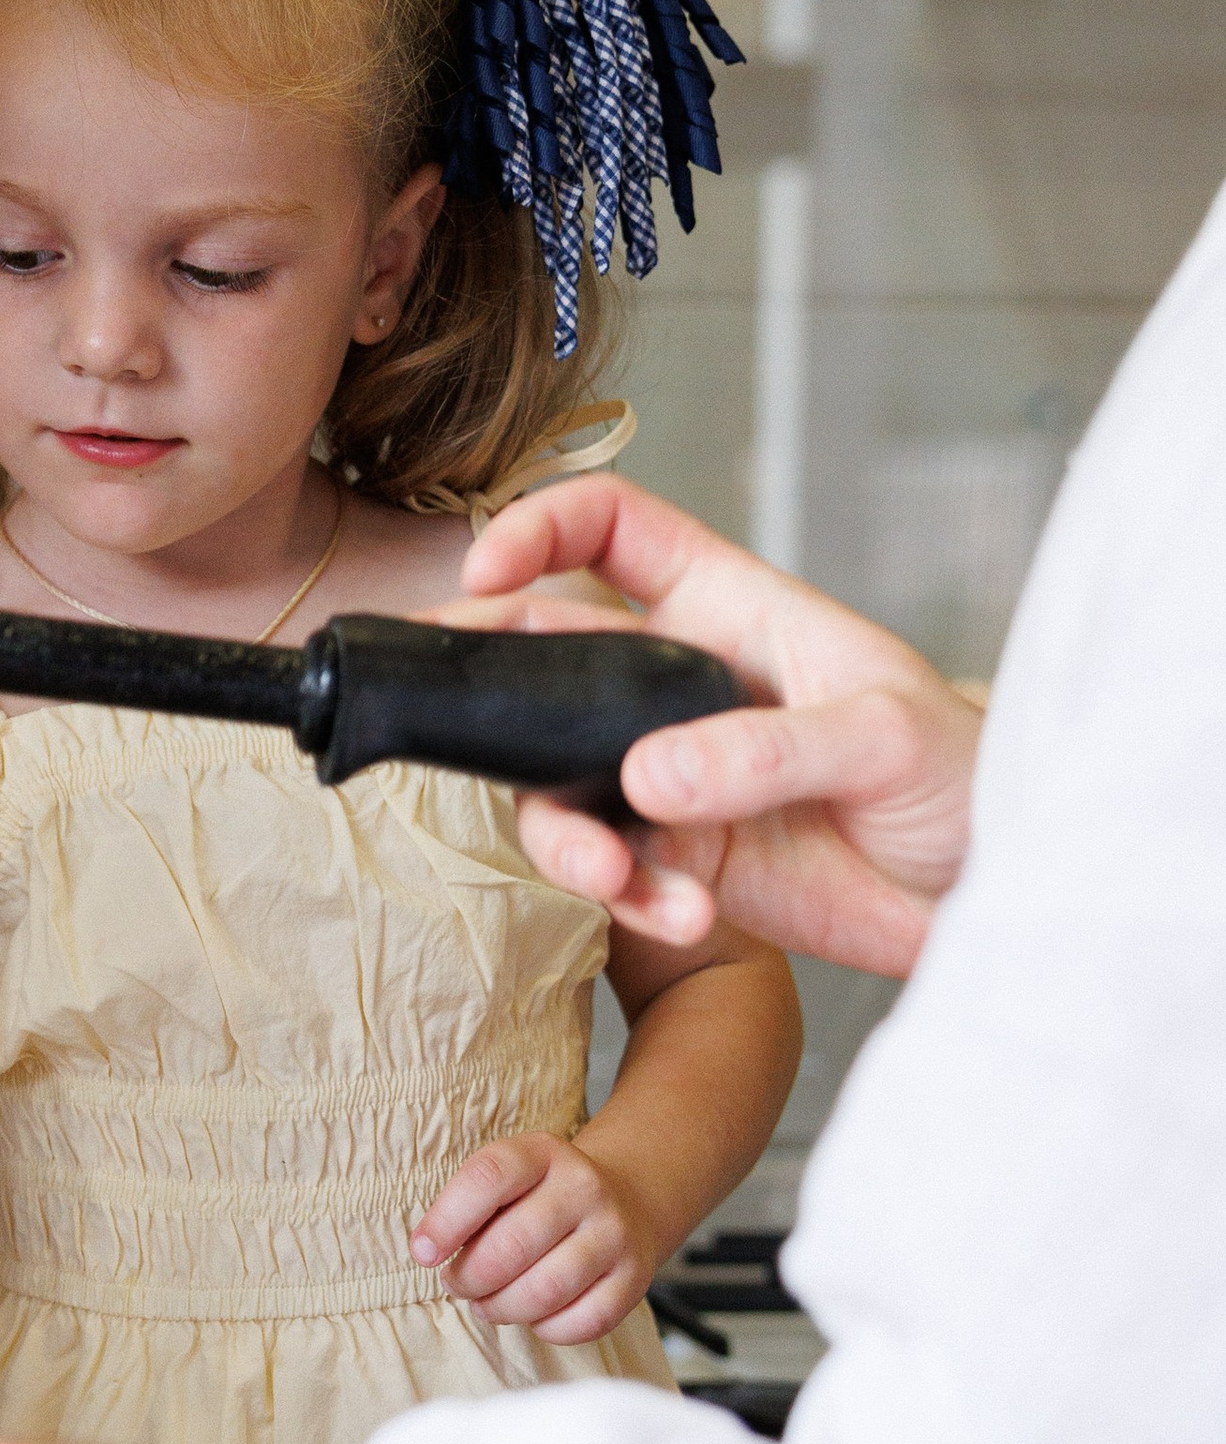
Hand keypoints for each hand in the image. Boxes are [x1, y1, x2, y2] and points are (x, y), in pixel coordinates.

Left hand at [411, 1133, 658, 1343]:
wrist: (626, 1202)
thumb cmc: (541, 1199)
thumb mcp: (508, 1180)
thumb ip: (468, 1208)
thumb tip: (429, 1251)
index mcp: (543, 1153)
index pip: (488, 1177)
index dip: (446, 1221)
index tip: (422, 1253)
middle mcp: (585, 1187)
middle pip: (511, 1246)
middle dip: (469, 1278)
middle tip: (457, 1284)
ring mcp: (614, 1233)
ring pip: (544, 1291)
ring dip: (501, 1308)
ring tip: (486, 1304)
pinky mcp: (634, 1277)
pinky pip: (581, 1322)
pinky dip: (545, 1328)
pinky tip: (534, 1315)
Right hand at [462, 478, 981, 971]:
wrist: (992, 888)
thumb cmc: (961, 772)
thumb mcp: (884, 735)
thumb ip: (766, 748)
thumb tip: (647, 777)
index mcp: (728, 606)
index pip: (610, 530)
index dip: (539, 528)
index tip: (490, 570)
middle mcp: (677, 685)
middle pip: (544, 658)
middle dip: (487, 690)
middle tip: (452, 727)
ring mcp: (670, 775)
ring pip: (557, 786)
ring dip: (566, 837)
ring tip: (615, 878)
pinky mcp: (679, 858)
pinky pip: (615, 874)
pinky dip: (635, 901)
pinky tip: (688, 915)